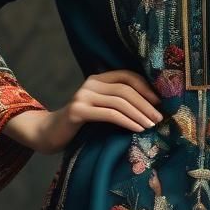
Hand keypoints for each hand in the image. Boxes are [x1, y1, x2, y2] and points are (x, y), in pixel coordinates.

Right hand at [3, 69, 164, 155]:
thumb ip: (116, 102)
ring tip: (151, 125)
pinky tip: (137, 129)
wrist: (49, 133)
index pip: (127, 76)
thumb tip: (150, 107)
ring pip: (120, 102)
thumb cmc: (80, 123)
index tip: (159, 102)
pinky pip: (109, 114)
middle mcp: (90, 83)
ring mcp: (83, 96)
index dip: (146, 87)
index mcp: (97, 79)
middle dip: (146, 104)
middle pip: (126, 89)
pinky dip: (127, 121)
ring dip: (139, 114)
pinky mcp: (78, 111)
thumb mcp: (100, 108)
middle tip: (160, 118)